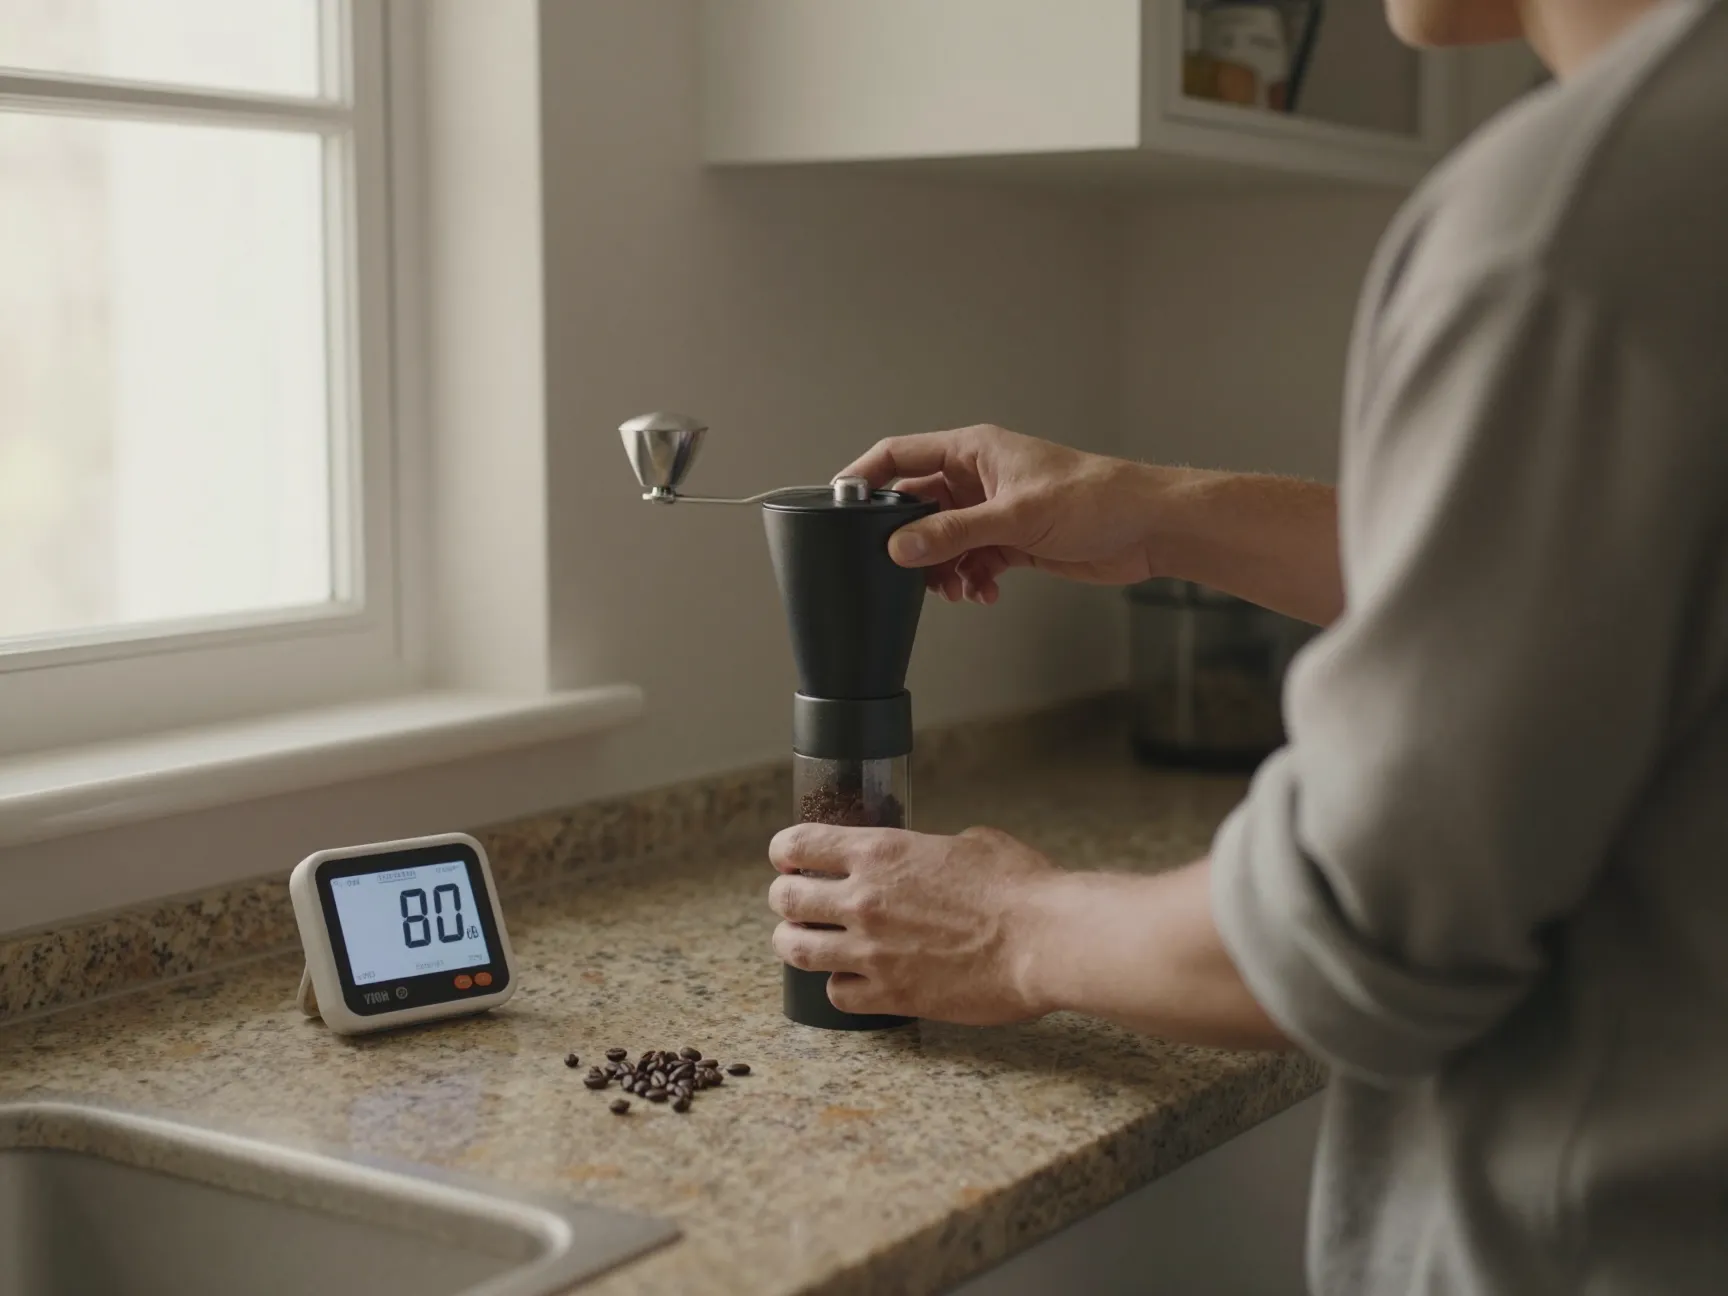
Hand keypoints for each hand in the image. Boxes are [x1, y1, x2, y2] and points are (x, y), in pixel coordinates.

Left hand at [767, 823, 1056, 1024]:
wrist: (1044, 940)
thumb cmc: (1020, 887)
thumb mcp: (971, 843)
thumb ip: (933, 849)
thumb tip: (933, 856)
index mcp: (880, 852)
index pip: (799, 845)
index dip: (786, 850)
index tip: (788, 858)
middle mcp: (864, 900)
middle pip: (786, 898)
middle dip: (786, 898)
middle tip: (796, 903)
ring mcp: (872, 951)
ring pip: (796, 949)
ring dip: (795, 943)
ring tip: (804, 942)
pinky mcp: (890, 995)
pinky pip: (836, 994)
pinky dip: (839, 986)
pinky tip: (852, 980)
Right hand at [839, 425, 1169, 603]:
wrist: (1148, 527)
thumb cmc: (1096, 498)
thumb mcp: (1016, 516)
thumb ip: (955, 533)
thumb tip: (901, 546)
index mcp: (973, 450)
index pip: (901, 456)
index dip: (866, 477)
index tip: (838, 505)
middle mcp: (978, 477)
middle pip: (918, 505)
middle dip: (909, 540)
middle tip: (902, 568)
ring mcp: (993, 510)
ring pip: (942, 540)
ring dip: (941, 568)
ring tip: (954, 587)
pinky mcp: (1011, 541)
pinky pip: (970, 560)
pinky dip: (969, 579)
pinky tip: (982, 592)